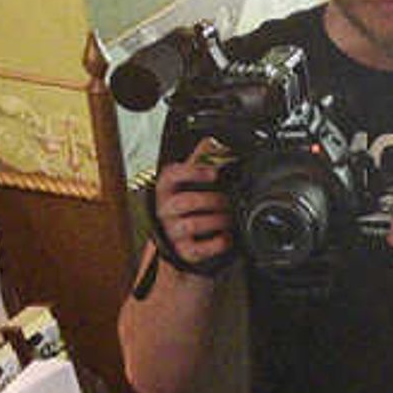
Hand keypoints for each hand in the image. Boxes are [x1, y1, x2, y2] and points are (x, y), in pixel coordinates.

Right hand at [150, 154, 234, 269]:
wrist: (185, 243)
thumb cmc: (190, 207)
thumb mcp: (191, 183)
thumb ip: (201, 161)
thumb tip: (211, 140)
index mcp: (166, 188)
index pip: (172, 175)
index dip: (194, 172)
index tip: (215, 174)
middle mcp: (164, 210)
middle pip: (185, 202)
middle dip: (213, 200)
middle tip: (228, 202)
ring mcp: (172, 232)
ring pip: (194, 224)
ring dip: (218, 220)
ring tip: (228, 218)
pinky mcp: (184, 252)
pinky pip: (202, 248)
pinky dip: (219, 242)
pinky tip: (226, 236)